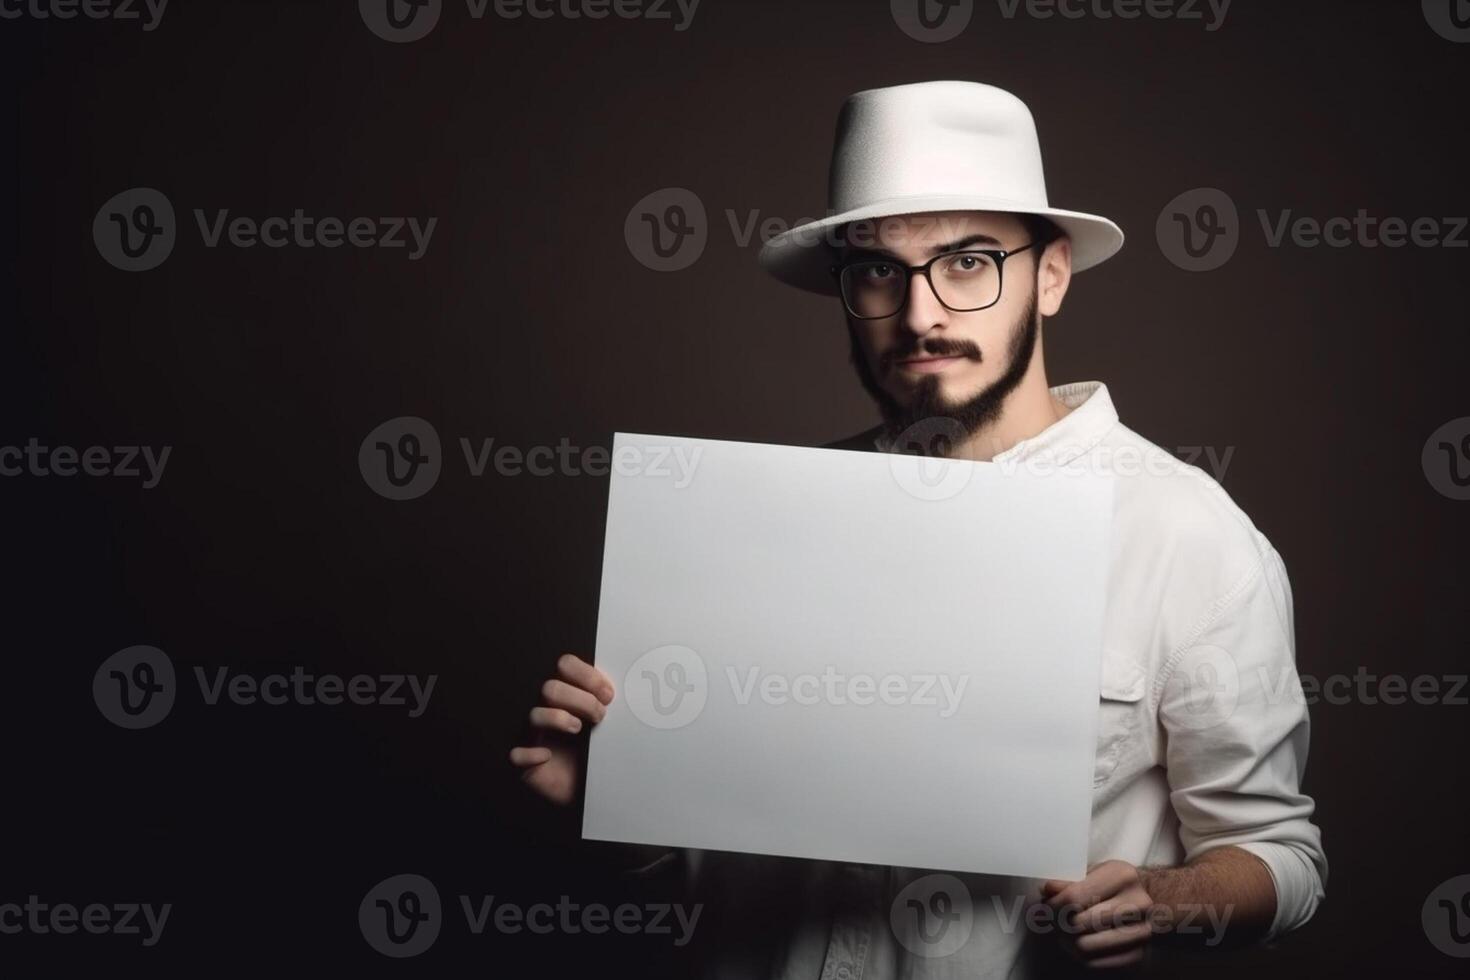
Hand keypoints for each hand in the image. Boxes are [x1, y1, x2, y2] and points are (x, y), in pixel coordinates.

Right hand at [508, 654, 614, 805]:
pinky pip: (517, 754)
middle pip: (550, 688)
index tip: (608, 694)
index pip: (566, 666)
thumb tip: (633, 688)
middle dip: (579, 699)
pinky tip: (546, 755)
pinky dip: (530, 753)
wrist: (600, 792)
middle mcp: (549, 710)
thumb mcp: (614, 727)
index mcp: (569, 694)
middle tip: (600, 715)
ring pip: (534, 715)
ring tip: (578, 729)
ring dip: (557, 718)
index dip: (586, 676)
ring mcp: (535, 736)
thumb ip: (615, 705)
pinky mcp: (527, 762)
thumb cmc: (605, 754)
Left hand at [1040, 860, 1154, 968]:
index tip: (1046, 906)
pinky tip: (1079, 943)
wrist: (1149, 899)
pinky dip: (1080, 956)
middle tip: (1054, 920)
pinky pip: (1096, 964)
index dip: (1053, 905)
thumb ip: (1069, 881)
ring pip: (1085, 946)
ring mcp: (1141, 932)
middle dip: (1059, 923)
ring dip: (1067, 942)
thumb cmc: (1113, 884)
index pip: (1074, 897)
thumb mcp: (1093, 872)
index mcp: (1123, 876)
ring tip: (1064, 933)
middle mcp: (1137, 904)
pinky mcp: (1138, 954)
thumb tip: (1046, 892)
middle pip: (1078, 924)